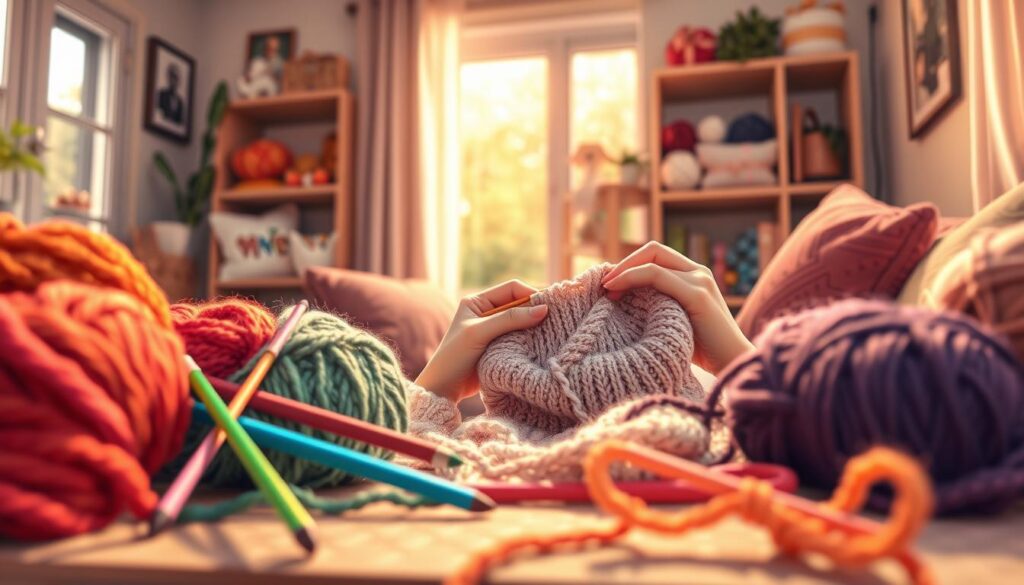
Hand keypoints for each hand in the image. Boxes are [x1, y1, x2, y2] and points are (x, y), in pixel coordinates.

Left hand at [415, 280, 548, 401]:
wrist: (443, 390)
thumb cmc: (455, 357)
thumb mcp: (480, 332)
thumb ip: (510, 319)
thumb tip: (543, 309)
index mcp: (478, 301)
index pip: (512, 289)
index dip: (532, 294)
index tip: (549, 306)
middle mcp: (487, 313)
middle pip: (520, 304)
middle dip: (536, 310)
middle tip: (556, 319)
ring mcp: (495, 331)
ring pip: (523, 322)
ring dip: (535, 326)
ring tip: (552, 332)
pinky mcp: (500, 347)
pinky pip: (521, 338)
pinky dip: (531, 339)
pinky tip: (542, 344)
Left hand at [601, 241, 753, 374]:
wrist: (734, 365)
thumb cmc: (704, 351)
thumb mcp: (676, 321)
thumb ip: (660, 307)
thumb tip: (625, 306)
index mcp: (695, 276)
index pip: (656, 256)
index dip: (630, 264)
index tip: (609, 284)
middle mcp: (699, 272)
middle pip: (653, 250)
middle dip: (624, 263)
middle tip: (603, 283)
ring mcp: (699, 281)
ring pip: (652, 260)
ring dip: (623, 270)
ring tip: (605, 289)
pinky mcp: (697, 294)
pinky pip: (655, 275)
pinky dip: (630, 278)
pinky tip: (614, 290)